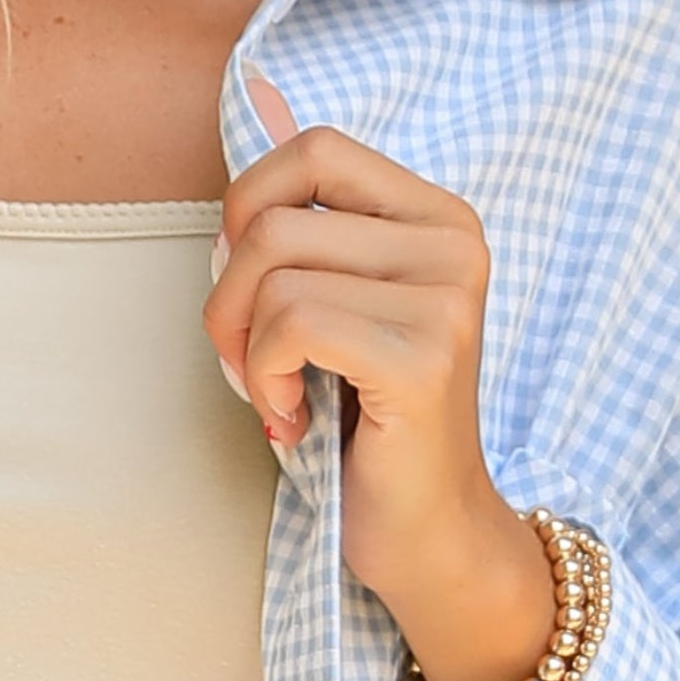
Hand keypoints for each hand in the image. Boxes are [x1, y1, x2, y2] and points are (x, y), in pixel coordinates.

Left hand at [206, 77, 555, 680]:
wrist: (428, 532)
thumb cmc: (365, 424)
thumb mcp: (329, 308)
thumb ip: (297, 236)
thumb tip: (237, 156)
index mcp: (437, 216)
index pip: (314, 147)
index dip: (249, 208)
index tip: (249, 287)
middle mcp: (453, 243)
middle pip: (273, 217)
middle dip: (226, 298)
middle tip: (251, 366)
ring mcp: (446, 296)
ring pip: (272, 272)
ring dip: (244, 347)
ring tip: (278, 396)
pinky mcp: (424, 355)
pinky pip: (291, 324)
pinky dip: (268, 378)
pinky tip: (294, 420)